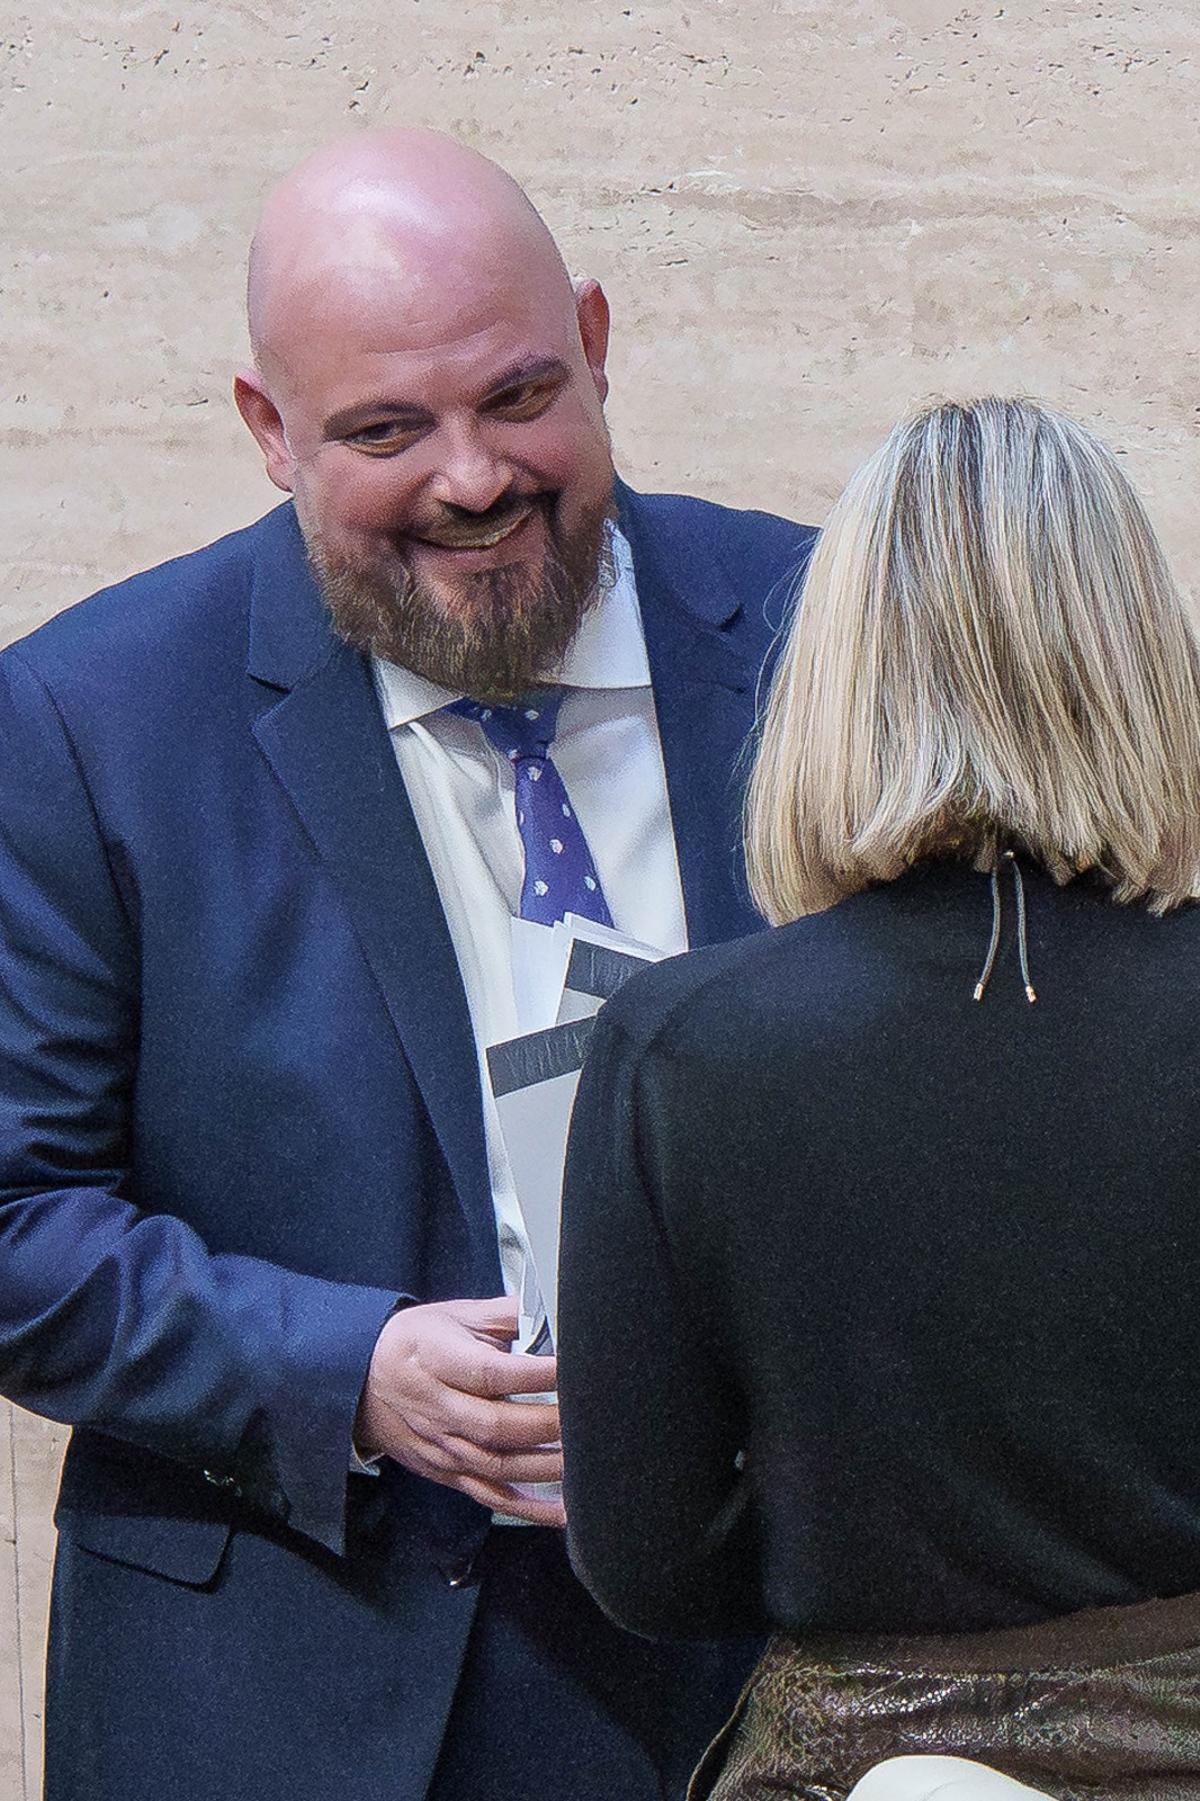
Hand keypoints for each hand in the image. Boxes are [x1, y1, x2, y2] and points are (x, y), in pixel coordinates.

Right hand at [355, 1296, 564, 1526]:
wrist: (362, 1381)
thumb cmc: (418, 1342)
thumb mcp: (455, 1314)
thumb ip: (507, 1315)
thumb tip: (556, 1313)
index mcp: (436, 1359)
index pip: (491, 1372)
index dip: (536, 1375)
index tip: (574, 1369)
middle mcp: (437, 1407)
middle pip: (496, 1425)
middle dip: (547, 1424)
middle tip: (588, 1416)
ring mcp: (441, 1446)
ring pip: (496, 1465)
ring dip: (545, 1467)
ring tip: (585, 1459)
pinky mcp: (447, 1472)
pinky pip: (489, 1495)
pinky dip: (527, 1508)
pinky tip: (563, 1510)